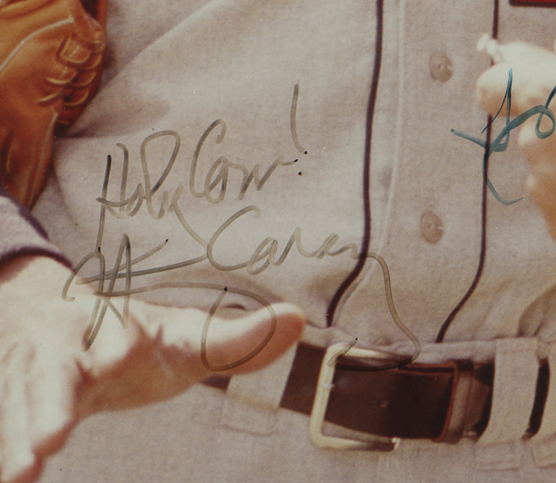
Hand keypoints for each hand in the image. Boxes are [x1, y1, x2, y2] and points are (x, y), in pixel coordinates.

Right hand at [0, 254, 304, 482]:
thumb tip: (297, 318)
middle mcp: (63, 352)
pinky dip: (2, 454)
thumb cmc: (132, 340)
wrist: (50, 318)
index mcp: (114, 330)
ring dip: (12, 439)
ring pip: (13, 405)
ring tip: (16, 476)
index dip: (113, 347)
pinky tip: (7, 479)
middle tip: (49, 439)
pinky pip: (0, 425)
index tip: (113, 357)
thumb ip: (236, 340)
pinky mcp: (5, 403)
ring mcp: (24, 380)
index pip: (116, 337)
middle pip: (51, 376)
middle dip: (48, 405)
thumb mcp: (183, 336)